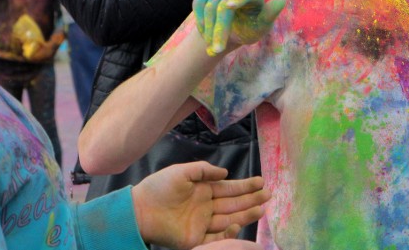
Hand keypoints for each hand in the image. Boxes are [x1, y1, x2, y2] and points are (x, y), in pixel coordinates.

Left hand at [132, 161, 269, 247]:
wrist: (139, 210)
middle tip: (269, 195)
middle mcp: (206, 206)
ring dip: (245, 214)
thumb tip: (225, 172)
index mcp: (203, 190)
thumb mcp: (182, 171)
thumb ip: (203, 170)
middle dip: (251, 199)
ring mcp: (202, 223)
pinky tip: (237, 223)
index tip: (261, 182)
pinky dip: (227, 233)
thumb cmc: (159, 187)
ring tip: (262, 209)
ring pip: (229, 219)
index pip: (229, 188)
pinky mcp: (195, 239)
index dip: (245, 185)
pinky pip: (216, 238)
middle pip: (233, 203)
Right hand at [193, 0, 284, 55]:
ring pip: (209, 6)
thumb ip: (269, 16)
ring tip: (211, 47)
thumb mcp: (260, 28)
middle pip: (223, 6)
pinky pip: (198, 2)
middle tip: (216, 50)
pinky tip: (205, 32)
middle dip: (218, 30)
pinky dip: (199, 20)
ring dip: (208, 29)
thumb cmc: (248, 28)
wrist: (229, 30)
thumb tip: (282, 0)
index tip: (229, 7)